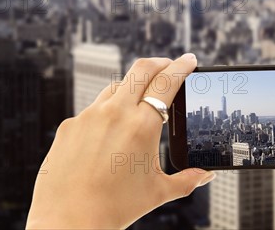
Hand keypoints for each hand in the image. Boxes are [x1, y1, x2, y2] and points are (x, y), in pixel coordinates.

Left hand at [26, 54, 215, 229]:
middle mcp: (114, 113)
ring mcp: (88, 117)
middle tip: (169, 65)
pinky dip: (107, 112)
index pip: (167, 81)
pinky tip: (110, 131)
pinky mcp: (69, 127)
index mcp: (141, 126)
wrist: (67, 223)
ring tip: (141, 98)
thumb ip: (187, 179)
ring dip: (132, 86)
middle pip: (141, 69)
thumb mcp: (157, 192)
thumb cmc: (114, 209)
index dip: (182, 66)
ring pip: (115, 86)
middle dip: (159, 62)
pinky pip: (92, 110)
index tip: (189, 60)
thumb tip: (206, 174)